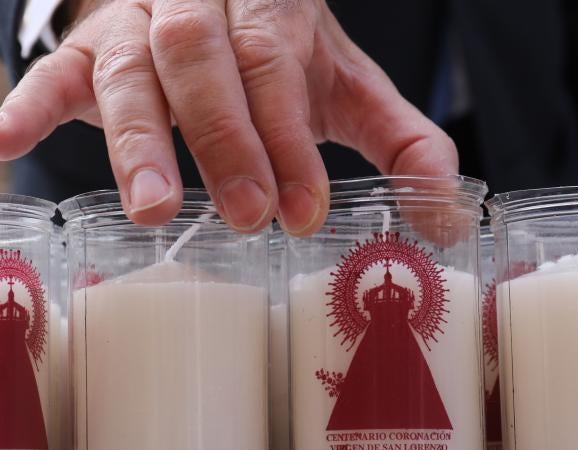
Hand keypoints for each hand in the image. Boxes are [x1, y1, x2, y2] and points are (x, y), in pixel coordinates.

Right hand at [0, 0, 457, 233]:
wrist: (225, 2)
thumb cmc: (287, 56)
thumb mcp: (350, 89)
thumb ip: (405, 143)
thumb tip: (448, 216)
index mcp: (274, 8)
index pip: (276, 65)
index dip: (289, 137)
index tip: (303, 209)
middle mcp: (200, 7)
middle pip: (204, 62)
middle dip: (225, 141)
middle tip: (245, 214)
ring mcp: (137, 25)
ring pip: (131, 69)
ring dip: (139, 140)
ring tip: (151, 208)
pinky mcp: (89, 50)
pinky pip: (54, 73)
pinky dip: (32, 107)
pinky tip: (5, 144)